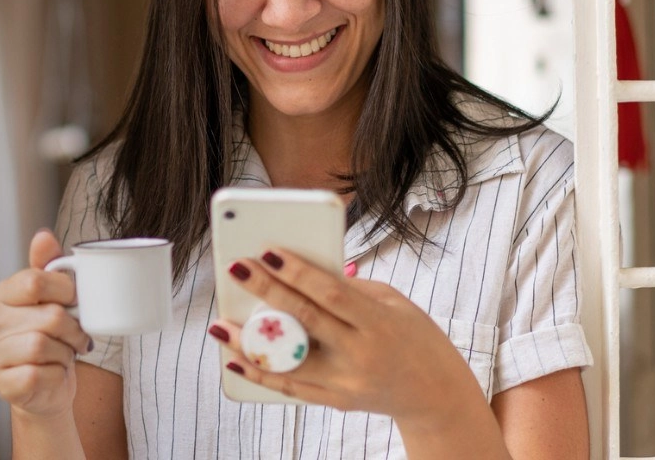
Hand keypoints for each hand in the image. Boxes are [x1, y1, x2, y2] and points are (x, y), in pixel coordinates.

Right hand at [0, 230, 92, 418]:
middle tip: (78, 337)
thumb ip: (48, 267)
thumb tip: (43, 235)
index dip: (65, 290)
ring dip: (66, 353)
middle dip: (74, 329)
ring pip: (43, 346)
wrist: (48, 387)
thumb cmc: (52, 337)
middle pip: (49, 317)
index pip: (35, 281)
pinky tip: (54, 372)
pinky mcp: (4, 384)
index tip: (74, 301)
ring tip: (66, 354)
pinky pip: (40, 374)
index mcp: (2, 295)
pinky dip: (57, 374)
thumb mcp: (52, 299)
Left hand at [207, 249, 484, 424]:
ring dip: (249, 343)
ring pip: (288, 363)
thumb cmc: (415, 338)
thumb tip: (301, 273)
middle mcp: (360, 355)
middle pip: (305, 321)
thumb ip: (350, 290)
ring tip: (220, 323)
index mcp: (379, 324)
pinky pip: (291, 388)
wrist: (435, 393)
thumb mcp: (394, 304)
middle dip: (267, 292)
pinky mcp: (336, 401)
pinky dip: (260, 373)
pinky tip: (234, 359)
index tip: (268, 252)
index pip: (331, 295)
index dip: (298, 273)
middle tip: (237, 269)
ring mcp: (346, 383)